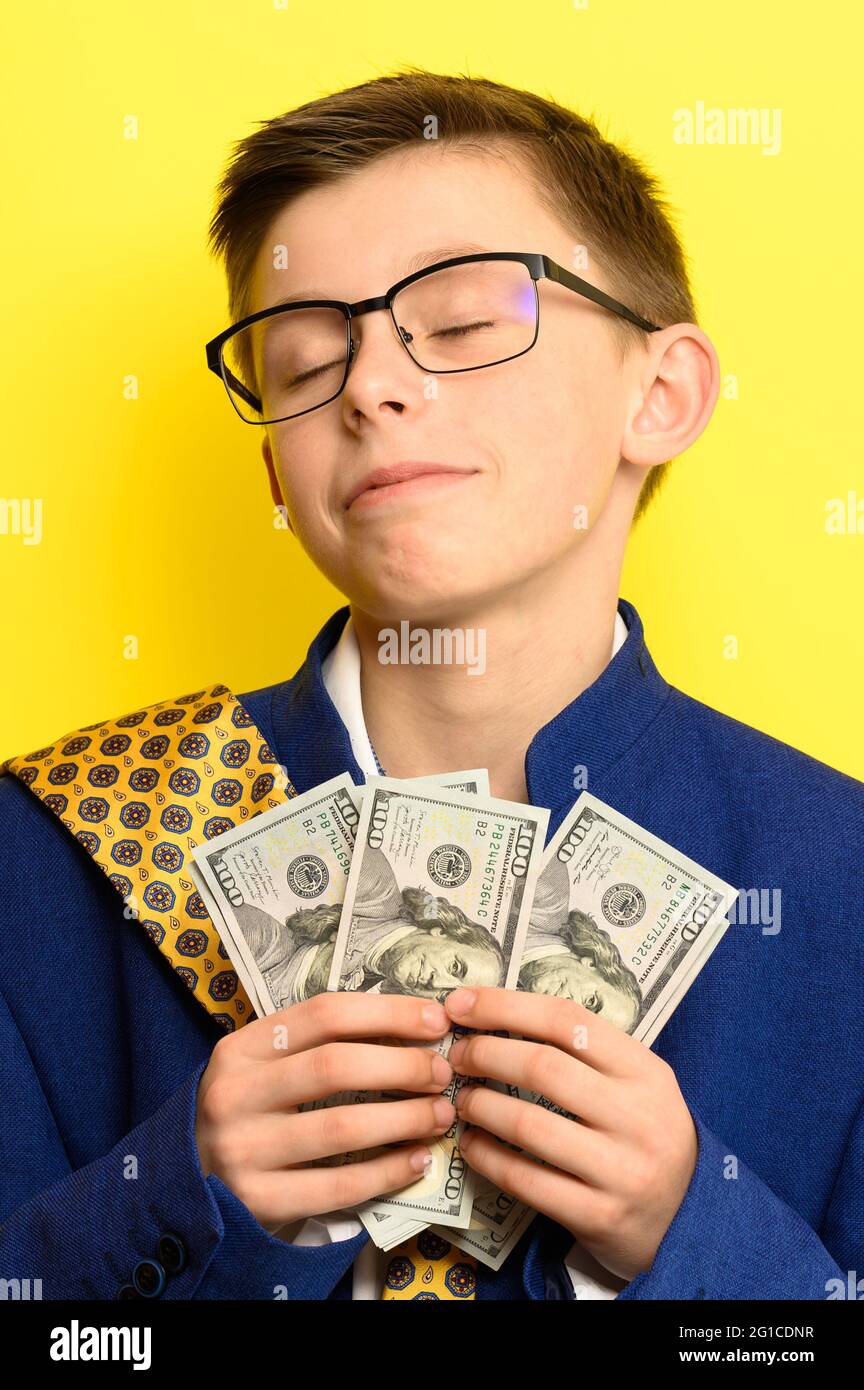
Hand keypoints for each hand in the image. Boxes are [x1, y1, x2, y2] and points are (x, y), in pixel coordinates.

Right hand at [194, 992, 454, 1232]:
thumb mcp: (262, 1066)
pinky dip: (387, 1171)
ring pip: (340, 1128)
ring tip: (440, 1113)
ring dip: (404, 1118)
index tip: (435, 1020)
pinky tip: (418, 1159)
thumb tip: (411, 1028)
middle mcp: (235, 1094)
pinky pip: (338, 1187)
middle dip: (402, 1066)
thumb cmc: (247, 1112)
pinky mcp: (257, 1201)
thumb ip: (319, 1045)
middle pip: (335, 1066)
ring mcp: (242, 1150)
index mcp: (241, 1048)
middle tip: (442, 1072)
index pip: (324, 1014)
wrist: (187, 1182)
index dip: (387, 1013)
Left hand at [444, 987, 697, 1282]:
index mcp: (645, 1070)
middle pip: (542, 1067)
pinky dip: (487, 1157)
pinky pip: (526, 1180)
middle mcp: (636, 1116)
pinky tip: (471, 1144)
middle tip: (457, 1055)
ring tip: (462, 1099)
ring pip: (528, 1124)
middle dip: (485, 1054)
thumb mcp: (638, 1084)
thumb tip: (501, 1017)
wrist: (692, 1220)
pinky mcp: (599, 1216)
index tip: (461, 1004)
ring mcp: (620, 1169)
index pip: (566, 1020)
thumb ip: (586, 1054)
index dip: (505, 1006)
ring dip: (481, 1105)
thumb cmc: (647, 1136)